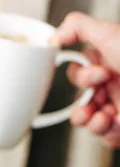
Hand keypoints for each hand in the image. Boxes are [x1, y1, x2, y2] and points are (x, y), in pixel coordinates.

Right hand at [55, 12, 119, 146]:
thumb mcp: (111, 33)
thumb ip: (78, 27)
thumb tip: (53, 38)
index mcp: (111, 65)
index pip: (79, 75)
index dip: (80, 77)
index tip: (98, 73)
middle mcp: (115, 87)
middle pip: (80, 102)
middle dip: (81, 104)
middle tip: (101, 95)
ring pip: (89, 123)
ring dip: (90, 122)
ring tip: (103, 119)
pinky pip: (107, 138)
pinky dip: (109, 133)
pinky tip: (117, 124)